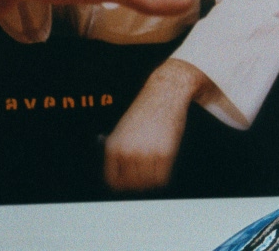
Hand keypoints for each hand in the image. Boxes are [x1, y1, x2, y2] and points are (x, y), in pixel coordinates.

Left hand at [103, 58, 211, 191]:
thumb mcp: (124, 130)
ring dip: (152, 179)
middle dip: (141, 182)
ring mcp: (145, 154)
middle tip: (148, 174)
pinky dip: (163, 176)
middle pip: (132, 184)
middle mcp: (127, 153)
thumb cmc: (146, 111)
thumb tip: (124, 179)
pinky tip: (164, 166)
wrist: (164, 93)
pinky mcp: (163, 154)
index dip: (124, 184)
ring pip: (147, 183)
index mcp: (113, 147)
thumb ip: (121, 153)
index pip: (114, 181)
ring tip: (156, 167)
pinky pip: (161, 178)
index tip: (131, 183)